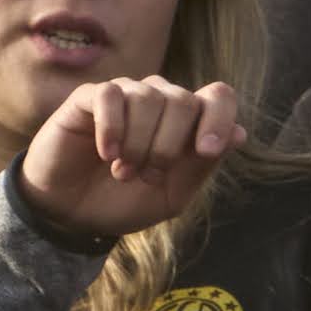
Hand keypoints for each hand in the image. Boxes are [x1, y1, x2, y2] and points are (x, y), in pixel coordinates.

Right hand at [17, 76, 240, 242]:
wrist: (71, 215)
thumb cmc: (122, 202)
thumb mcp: (171, 195)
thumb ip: (202, 165)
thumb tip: (240, 133)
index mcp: (185, 122)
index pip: (218, 96)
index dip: (218, 118)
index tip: (205, 151)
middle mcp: (158, 100)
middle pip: (183, 100)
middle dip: (169, 146)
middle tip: (147, 175)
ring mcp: (123, 95)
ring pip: (147, 97)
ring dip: (138, 144)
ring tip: (122, 172)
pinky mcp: (88, 98)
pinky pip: (110, 96)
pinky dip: (112, 128)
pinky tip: (105, 153)